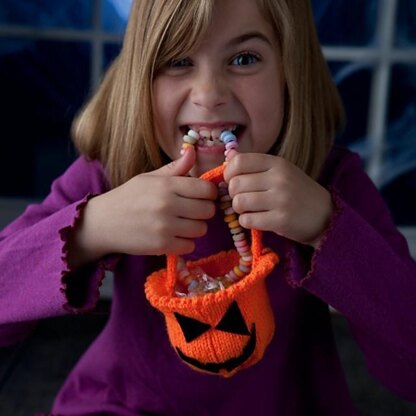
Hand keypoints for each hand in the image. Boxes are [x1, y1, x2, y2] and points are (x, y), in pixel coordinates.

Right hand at [69, 148, 217, 267]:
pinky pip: (190, 246)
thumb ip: (174, 168)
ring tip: (181, 224)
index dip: (208, 193)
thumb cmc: (128, 197)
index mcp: (167, 185)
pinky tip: (173, 236)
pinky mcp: (162, 246)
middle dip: (203, 211)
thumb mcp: (149, 178)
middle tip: (192, 211)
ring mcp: (165, 227)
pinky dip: (184, 243)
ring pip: (201, 229)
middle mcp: (168, 205)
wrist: (102, 222)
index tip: (201, 196)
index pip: (206, 189)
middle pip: (208, 210)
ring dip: (195, 228)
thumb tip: (192, 151)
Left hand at [223, 153, 332, 247]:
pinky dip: (246, 222)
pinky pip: (247, 220)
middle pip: (235, 184)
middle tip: (242, 199)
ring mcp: (280, 199)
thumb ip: (255, 165)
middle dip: (233, 195)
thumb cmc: (298, 193)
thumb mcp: (281, 172)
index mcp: (277, 163)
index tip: (233, 181)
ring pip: (239, 203)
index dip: (228, 173)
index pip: (239, 161)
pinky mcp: (280, 220)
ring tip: (250, 210)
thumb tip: (229, 155)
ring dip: (239, 210)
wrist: (326, 216)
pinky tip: (257, 220)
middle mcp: (279, 178)